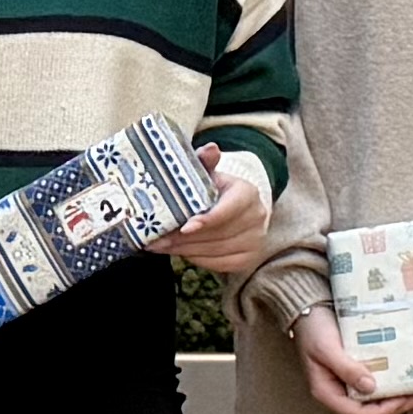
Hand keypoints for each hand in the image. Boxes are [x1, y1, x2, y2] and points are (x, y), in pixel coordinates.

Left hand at [159, 145, 275, 277]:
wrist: (237, 205)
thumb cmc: (216, 188)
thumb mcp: (208, 172)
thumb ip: (205, 162)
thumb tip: (210, 149)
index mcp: (247, 193)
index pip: (227, 210)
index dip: (207, 220)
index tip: (184, 227)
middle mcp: (256, 217)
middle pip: (216, 234)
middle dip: (183, 239)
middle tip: (156, 240)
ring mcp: (254, 240)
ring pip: (215, 251)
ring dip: (184, 251)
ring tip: (160, 246)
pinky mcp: (248, 259)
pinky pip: (218, 264)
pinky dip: (196, 259)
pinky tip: (180, 252)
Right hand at [289, 298, 412, 413]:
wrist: (308, 309)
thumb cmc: (313, 330)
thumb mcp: (328, 349)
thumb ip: (347, 368)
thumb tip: (370, 387)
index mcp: (327, 392)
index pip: (358, 413)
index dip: (383, 411)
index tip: (404, 400)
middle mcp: (337, 391)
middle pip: (369, 409)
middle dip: (394, 406)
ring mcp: (346, 381)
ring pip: (373, 398)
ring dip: (394, 396)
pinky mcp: (353, 369)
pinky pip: (374, 381)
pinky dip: (389, 381)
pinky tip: (402, 375)